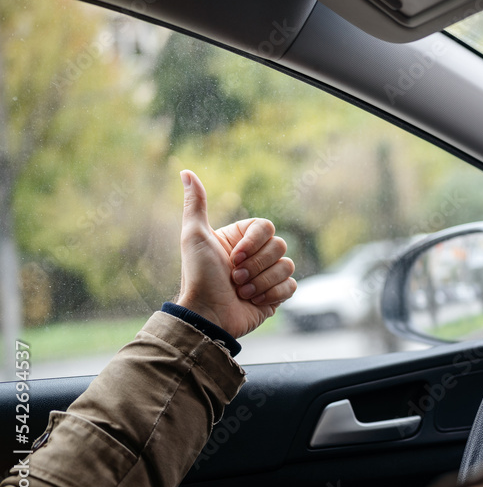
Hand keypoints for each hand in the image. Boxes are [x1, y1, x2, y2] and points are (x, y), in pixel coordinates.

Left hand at [175, 170, 296, 338]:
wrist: (207, 315)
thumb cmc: (199, 276)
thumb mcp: (194, 236)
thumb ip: (195, 204)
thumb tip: (185, 171)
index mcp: (241, 239)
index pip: (267, 227)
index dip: (254, 243)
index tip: (233, 257)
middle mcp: (256, 256)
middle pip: (279, 246)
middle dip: (256, 265)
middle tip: (235, 278)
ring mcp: (267, 276)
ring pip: (287, 266)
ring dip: (261, 281)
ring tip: (241, 291)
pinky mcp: (276, 296)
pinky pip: (291, 286)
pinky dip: (272, 294)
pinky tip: (253, 301)